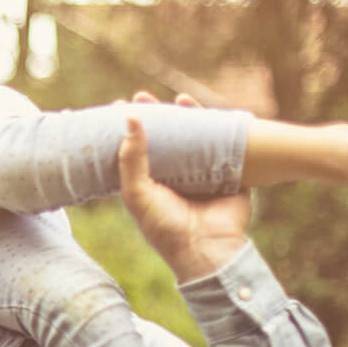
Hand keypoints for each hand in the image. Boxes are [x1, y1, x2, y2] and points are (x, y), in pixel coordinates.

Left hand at [118, 92, 252, 282]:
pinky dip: (219, 126)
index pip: (137, 151)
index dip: (129, 131)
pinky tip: (212, 111)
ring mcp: (203, 174)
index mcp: (151, 185)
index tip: (119, 108)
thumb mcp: (138, 194)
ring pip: (195, 139)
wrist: (207, 249)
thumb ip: (131, 159)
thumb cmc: (166, 227)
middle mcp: (176, 178)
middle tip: (142, 97)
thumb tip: (130, 118)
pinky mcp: (228, 173)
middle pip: (166, 140)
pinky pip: (225, 144)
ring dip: (187, 117)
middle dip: (156, 118)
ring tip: (176, 98)